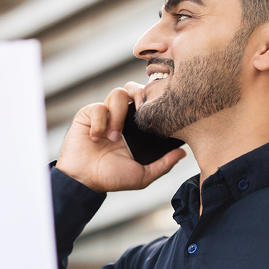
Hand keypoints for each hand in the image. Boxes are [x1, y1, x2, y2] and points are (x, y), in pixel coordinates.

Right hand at [55, 82, 185, 193]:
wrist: (84, 180)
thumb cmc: (112, 178)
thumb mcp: (143, 175)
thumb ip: (163, 164)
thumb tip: (183, 153)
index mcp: (135, 128)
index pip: (147, 103)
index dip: (153, 100)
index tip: (157, 110)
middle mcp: (121, 117)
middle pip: (133, 88)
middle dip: (139, 93)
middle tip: (140, 109)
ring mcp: (104, 114)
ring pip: (117, 94)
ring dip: (118, 115)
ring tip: (114, 136)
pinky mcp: (88, 114)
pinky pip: (98, 107)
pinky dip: (99, 122)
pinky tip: (97, 138)